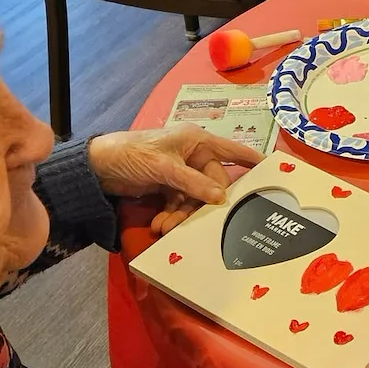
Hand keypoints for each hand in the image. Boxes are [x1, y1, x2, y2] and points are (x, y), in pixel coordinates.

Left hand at [87, 124, 260, 234]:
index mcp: (197, 140)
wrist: (95, 168)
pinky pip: (180, 203)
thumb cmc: (132, 154)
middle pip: (212, 183)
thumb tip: (221, 197)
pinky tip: (161, 225)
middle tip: (191, 222)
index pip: (231, 150)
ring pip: (195, 198)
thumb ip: (192, 182)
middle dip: (201, 203)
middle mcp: (193, 155)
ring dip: (183, 214)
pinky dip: (172, 215)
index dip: (251, 160)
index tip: (273, 170)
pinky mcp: (167, 186)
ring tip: (166, 227)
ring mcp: (180, 172)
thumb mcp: (163, 167)